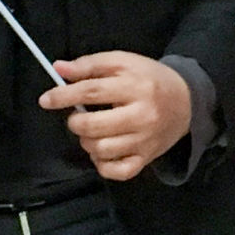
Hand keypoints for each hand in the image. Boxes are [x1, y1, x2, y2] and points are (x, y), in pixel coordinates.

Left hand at [41, 52, 192, 182]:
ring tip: (92, 132)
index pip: (92, 92)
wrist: (187, 101)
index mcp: (136, 86)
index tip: (46, 100)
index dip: (64, 96)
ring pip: (101, 150)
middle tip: (78, 117)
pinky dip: (102, 164)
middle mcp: (142, 116)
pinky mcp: (146, 159)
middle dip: (75, 122)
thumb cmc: (149, 79)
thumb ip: (91, 65)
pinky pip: (116, 171)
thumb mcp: (123, 62)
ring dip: (87, 142)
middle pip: (93, 126)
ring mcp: (145, 141)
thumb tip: (59, 69)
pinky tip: (102, 151)